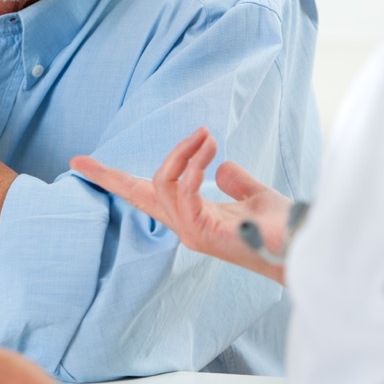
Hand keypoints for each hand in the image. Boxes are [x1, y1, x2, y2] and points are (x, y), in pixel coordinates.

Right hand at [70, 128, 292, 284]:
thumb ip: (237, 182)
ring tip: (206, 135)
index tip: (81, 163)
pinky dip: (194, 166)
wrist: (303, 248)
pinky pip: (183, 192)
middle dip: (109, 175)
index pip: (149, 195)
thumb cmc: (285, 229)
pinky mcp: (203, 233)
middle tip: (81, 160)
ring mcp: (192, 232)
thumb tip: (221, 166)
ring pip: (161, 186)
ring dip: (183, 153)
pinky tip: (211, 152)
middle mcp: (186, 226)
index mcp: (193, 217)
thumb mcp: (256, 197)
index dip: (116, 180)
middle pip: (136, 194)